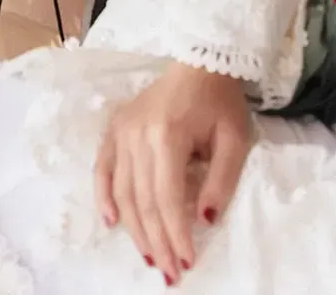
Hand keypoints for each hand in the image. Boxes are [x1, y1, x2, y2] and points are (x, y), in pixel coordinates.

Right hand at [94, 64, 250, 284]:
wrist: (200, 62)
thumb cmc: (220, 102)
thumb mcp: (234, 140)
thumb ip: (221, 181)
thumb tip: (204, 220)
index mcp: (167, 135)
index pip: (167, 197)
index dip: (176, 234)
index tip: (188, 262)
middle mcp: (138, 134)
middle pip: (143, 200)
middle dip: (158, 242)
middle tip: (171, 274)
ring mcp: (122, 130)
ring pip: (122, 191)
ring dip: (135, 229)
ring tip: (151, 258)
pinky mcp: (115, 127)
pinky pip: (102, 167)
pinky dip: (103, 196)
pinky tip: (111, 222)